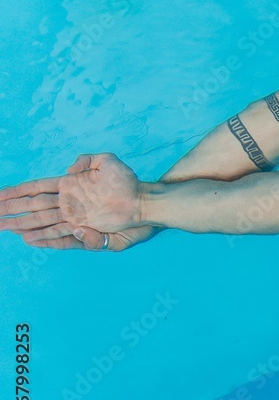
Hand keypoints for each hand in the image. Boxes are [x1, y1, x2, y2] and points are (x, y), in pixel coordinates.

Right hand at [0, 154, 147, 250]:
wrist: (143, 200)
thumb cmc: (127, 180)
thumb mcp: (107, 161)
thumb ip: (86, 160)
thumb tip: (69, 169)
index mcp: (69, 184)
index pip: (37, 188)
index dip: (18, 191)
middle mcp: (68, 202)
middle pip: (33, 206)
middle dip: (11, 210)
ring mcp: (75, 216)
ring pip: (42, 222)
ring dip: (22, 225)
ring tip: (3, 227)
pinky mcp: (85, 228)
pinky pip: (61, 234)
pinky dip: (45, 237)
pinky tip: (29, 239)